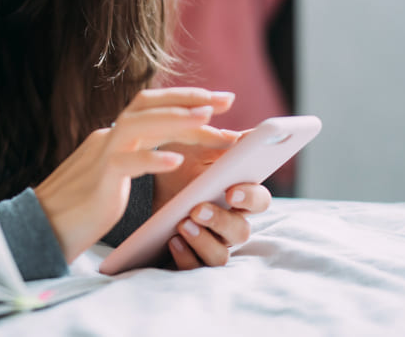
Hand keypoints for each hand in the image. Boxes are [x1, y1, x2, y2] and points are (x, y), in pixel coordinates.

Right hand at [33, 87, 236, 262]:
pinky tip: (177, 161)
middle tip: (226, 100)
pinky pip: (126, 162)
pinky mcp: (99, 179)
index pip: (152, 107)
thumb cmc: (81, 207)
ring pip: (138, 125)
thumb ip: (133, 157)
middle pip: (149, 105)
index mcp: (113, 136)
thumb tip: (165, 150)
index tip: (219, 102)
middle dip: (190, 100)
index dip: (186, 101)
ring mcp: (102, 155)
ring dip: (175, 119)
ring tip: (208, 120)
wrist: (43, 227)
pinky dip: (152, 159)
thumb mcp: (113, 174)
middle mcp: (108, 137)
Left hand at [154, 132, 272, 269]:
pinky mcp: (191, 259)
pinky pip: (195, 267)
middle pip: (241, 231)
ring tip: (183, 223)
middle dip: (221, 220)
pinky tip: (173, 240)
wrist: (144, 190)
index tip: (232, 190)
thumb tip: (244, 136)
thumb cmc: (177, 168)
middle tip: (198, 208)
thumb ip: (218, 143)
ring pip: (220, 255)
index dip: (251, 197)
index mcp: (239, 196)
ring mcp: (212, 244)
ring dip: (203, 240)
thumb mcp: (193, 149)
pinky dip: (186, 255)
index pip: (260, 201)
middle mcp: (230, 224)